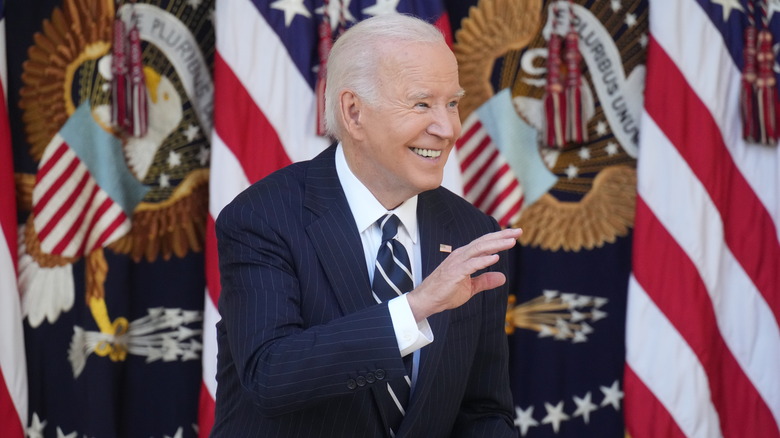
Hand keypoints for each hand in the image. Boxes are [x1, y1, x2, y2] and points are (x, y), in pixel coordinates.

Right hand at [406, 227, 521, 320]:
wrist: (427, 301)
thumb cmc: (445, 293)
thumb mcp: (471, 287)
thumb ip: (485, 281)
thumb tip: (502, 278)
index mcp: (465, 256)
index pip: (484, 244)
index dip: (499, 238)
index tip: (514, 235)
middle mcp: (461, 255)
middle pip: (484, 242)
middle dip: (502, 236)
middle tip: (518, 232)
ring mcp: (457, 262)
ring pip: (479, 249)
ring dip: (496, 245)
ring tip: (511, 242)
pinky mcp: (454, 273)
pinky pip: (471, 264)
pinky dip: (483, 260)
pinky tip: (495, 257)